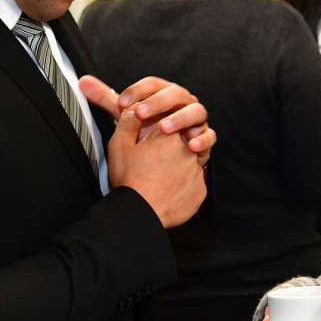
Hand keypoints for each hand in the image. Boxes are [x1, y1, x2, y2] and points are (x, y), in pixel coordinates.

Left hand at [80, 75, 215, 166]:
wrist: (170, 153)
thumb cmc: (149, 128)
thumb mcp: (127, 113)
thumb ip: (107, 98)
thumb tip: (82, 80)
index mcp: (164, 92)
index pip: (154, 83)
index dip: (138, 90)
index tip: (122, 103)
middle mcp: (183, 102)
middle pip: (176, 94)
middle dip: (159, 102)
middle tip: (142, 114)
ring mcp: (197, 119)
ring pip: (196, 112)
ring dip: (182, 119)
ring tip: (166, 129)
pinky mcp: (205, 137)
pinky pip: (210, 136)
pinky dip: (203, 139)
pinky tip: (191, 146)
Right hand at [107, 108, 205, 226]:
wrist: (139, 212)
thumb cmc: (129, 178)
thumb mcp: (119, 145)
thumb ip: (128, 121)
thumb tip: (135, 108)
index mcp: (171, 136)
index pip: (171, 128)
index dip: (159, 138)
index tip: (150, 149)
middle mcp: (189, 151)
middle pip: (181, 146)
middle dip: (169, 154)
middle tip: (152, 167)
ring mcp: (197, 172)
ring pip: (188, 166)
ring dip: (177, 171)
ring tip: (158, 181)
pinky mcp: (200, 191)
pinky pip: (193, 185)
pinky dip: (182, 188)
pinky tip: (167, 193)